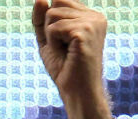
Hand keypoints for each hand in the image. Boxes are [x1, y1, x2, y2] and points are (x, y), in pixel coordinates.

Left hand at [33, 0, 110, 118]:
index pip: (59, 1)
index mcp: (89, 17)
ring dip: (51, 37)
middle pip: (55, 4)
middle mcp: (95, 16)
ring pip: (53, 15)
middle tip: (62, 48)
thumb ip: (42, 20)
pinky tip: (67, 54)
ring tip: (65, 52)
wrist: (75, 91)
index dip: (50, 21)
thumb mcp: (48, 41)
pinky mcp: (86, 31)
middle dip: (50, 29)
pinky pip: (55, 27)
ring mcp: (93, 22)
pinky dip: (54, 42)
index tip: (59, 41)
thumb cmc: (64, 69)